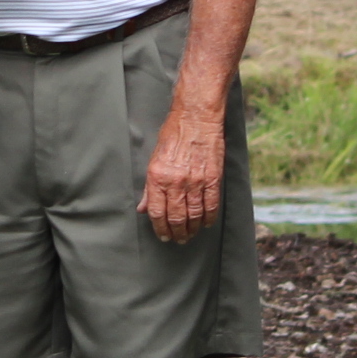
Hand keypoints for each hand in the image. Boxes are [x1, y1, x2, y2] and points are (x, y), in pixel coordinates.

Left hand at [138, 101, 224, 242]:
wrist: (196, 118)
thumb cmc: (173, 135)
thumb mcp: (154, 159)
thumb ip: (150, 187)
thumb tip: (143, 208)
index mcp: (158, 177)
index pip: (157, 212)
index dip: (160, 229)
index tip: (163, 236)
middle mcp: (176, 182)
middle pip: (176, 218)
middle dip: (177, 233)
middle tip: (178, 240)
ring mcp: (196, 181)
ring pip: (194, 215)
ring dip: (192, 229)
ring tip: (190, 235)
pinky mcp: (213, 178)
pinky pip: (211, 205)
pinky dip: (209, 218)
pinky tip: (206, 223)